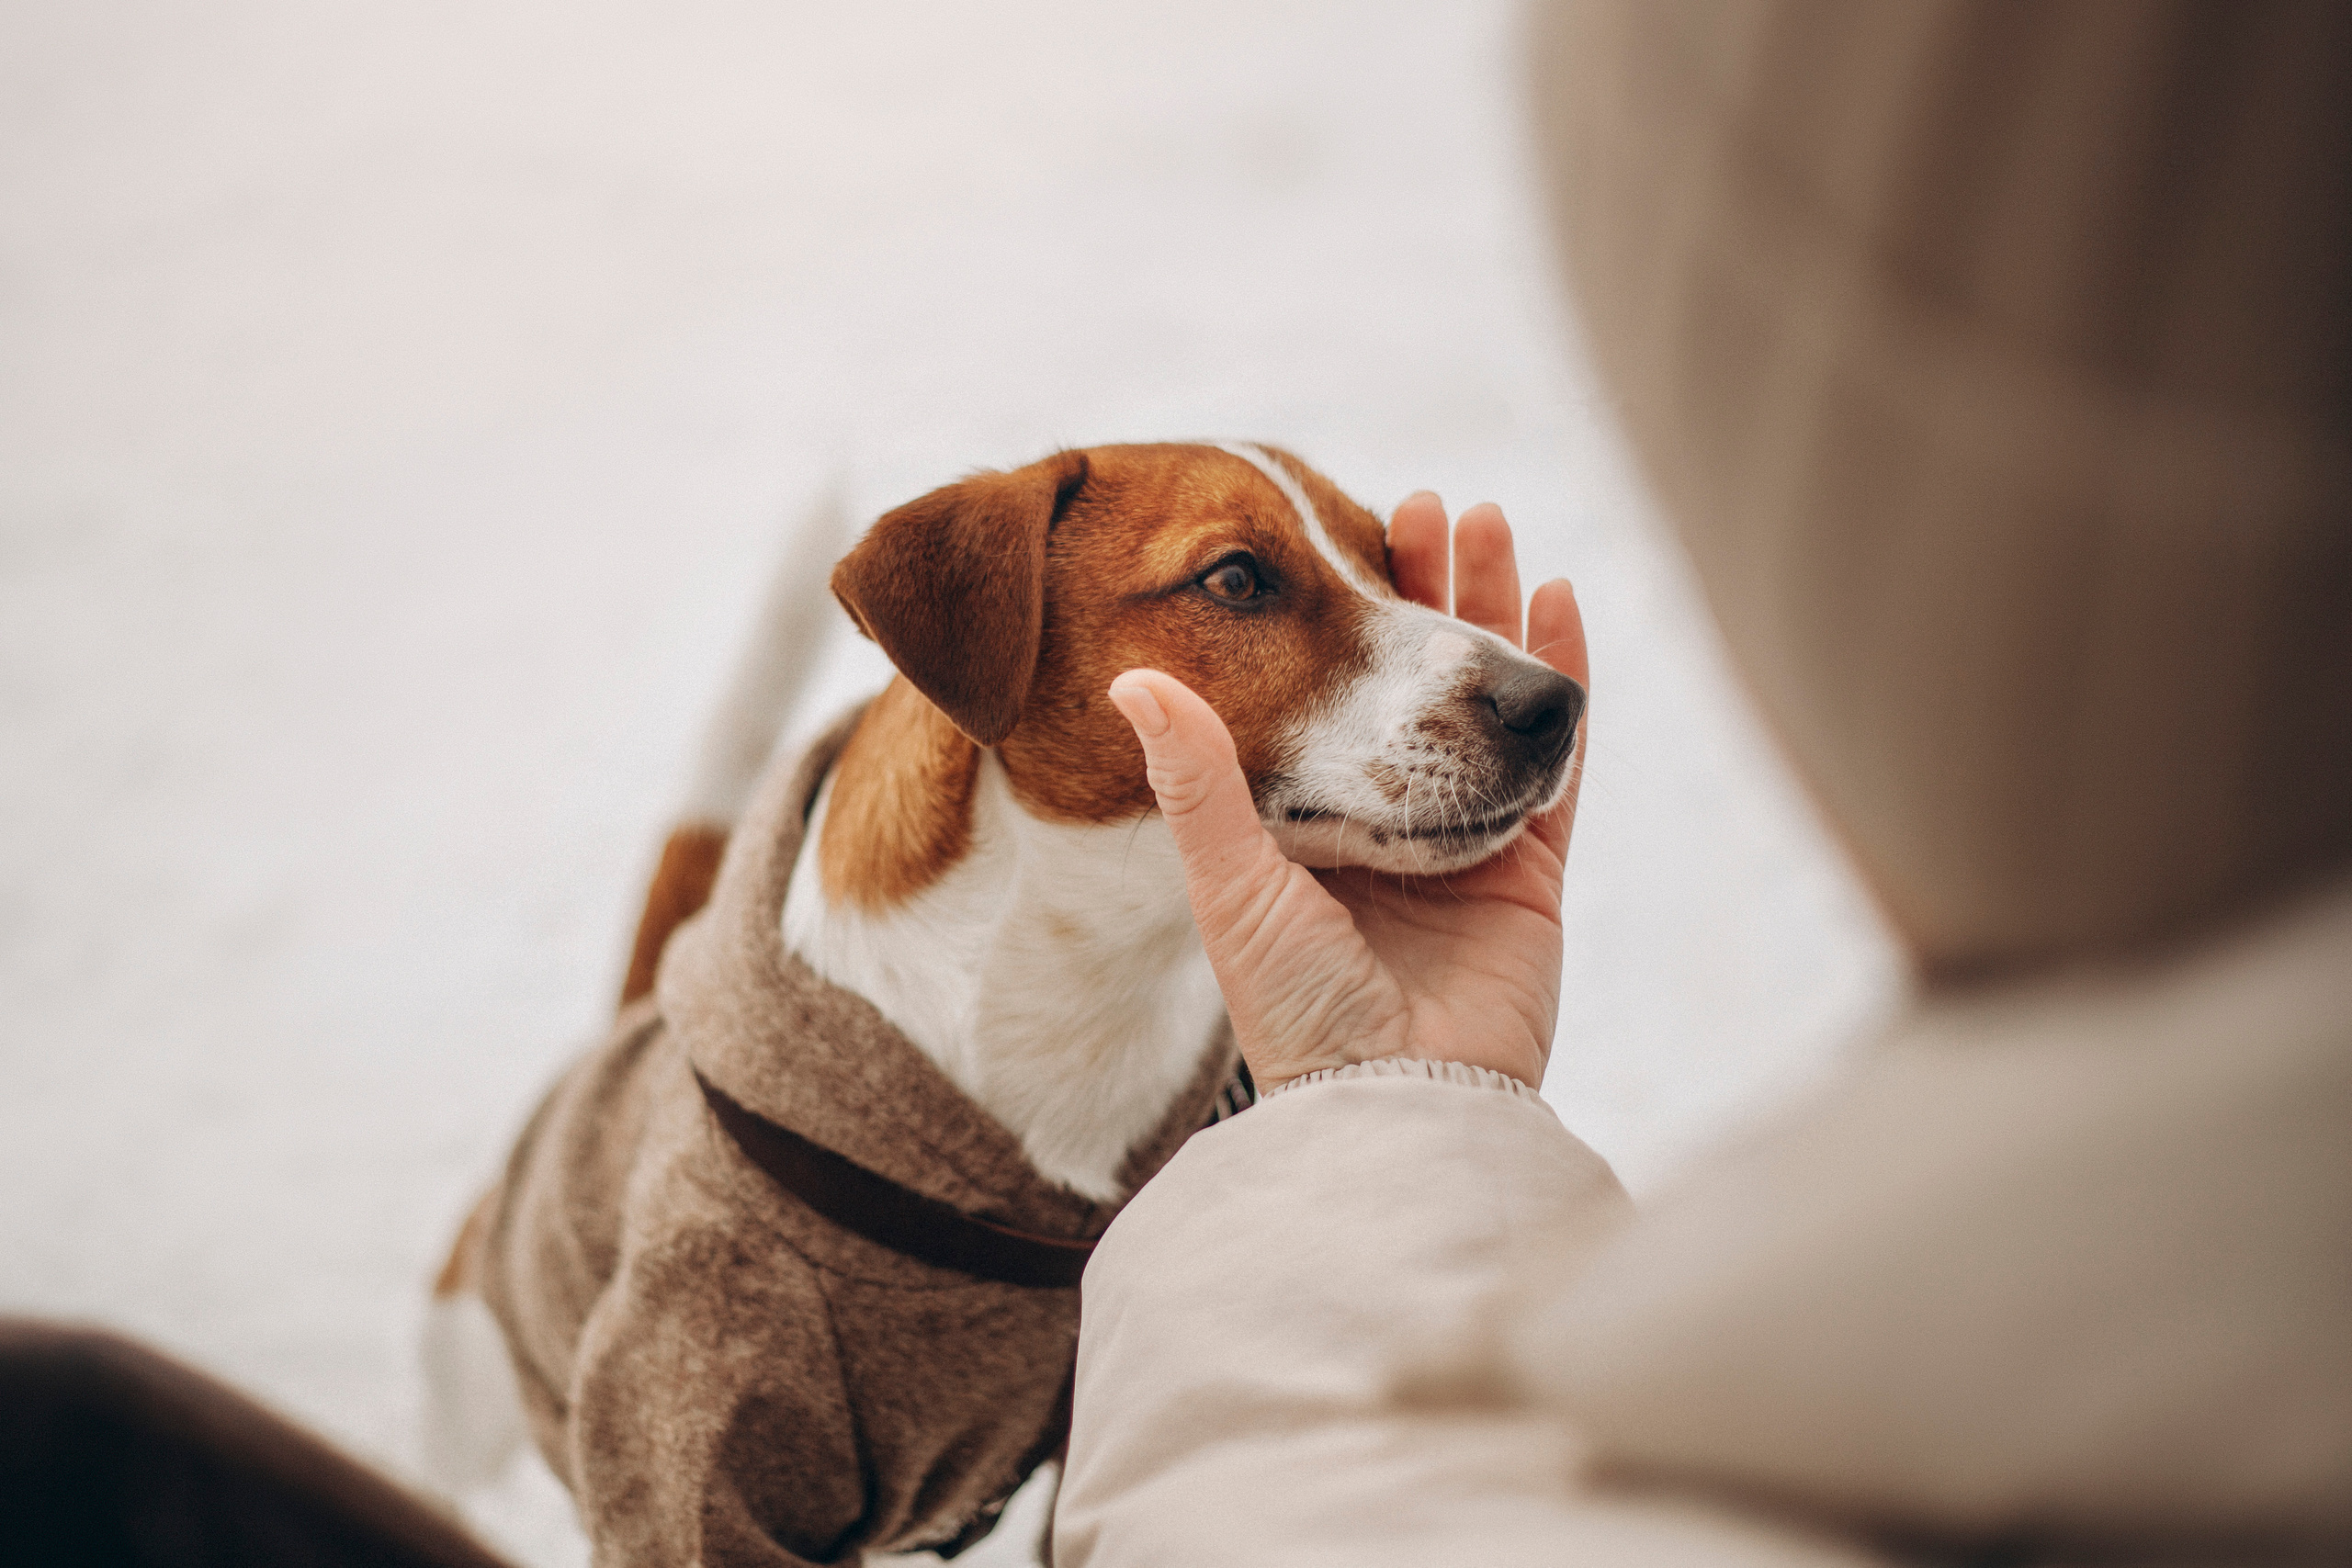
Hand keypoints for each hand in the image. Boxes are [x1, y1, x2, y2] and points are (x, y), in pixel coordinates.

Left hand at [1107, 495, 1586, 1092]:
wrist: (1391, 1103)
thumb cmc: (1294, 1008)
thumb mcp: (1225, 881)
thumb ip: (1197, 776)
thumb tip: (1130, 681)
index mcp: (1303, 820)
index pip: (1330, 687)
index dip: (1343, 606)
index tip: (1344, 528)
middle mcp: (1384, 821)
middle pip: (1416, 680)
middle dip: (1426, 588)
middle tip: (1427, 502)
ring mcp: (1463, 841)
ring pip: (1486, 702)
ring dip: (1491, 614)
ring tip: (1487, 521)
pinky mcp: (1531, 871)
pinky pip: (1554, 758)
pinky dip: (1561, 682)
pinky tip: (1559, 605)